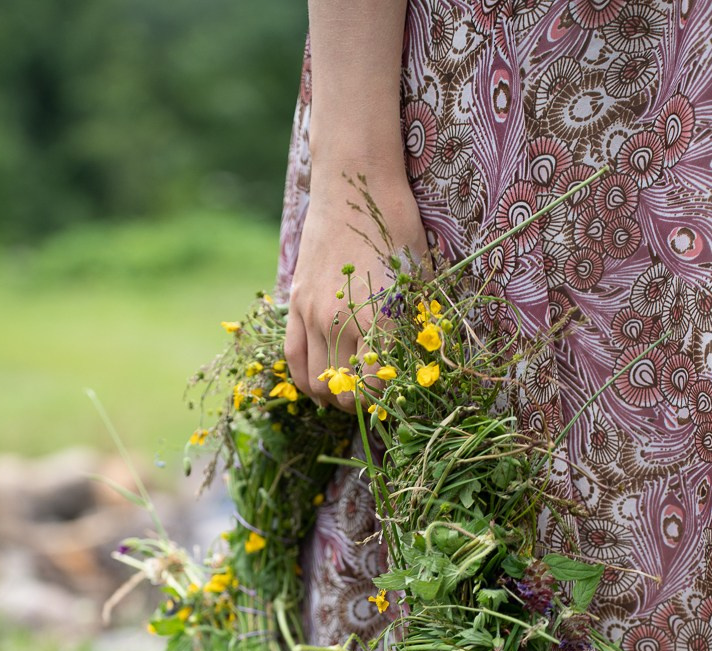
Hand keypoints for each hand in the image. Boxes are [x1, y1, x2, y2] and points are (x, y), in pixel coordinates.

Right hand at [285, 173, 428, 410]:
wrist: (354, 183)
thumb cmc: (396, 226)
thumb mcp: (418, 276)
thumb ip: (415, 323)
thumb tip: (418, 364)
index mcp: (378, 317)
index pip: (375, 385)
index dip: (385, 402)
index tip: (395, 402)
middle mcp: (341, 321)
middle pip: (342, 390)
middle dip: (357, 406)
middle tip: (372, 402)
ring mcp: (313, 313)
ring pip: (314, 381)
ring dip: (330, 397)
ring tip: (346, 396)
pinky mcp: (296, 303)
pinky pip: (293, 356)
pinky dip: (304, 379)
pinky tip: (317, 386)